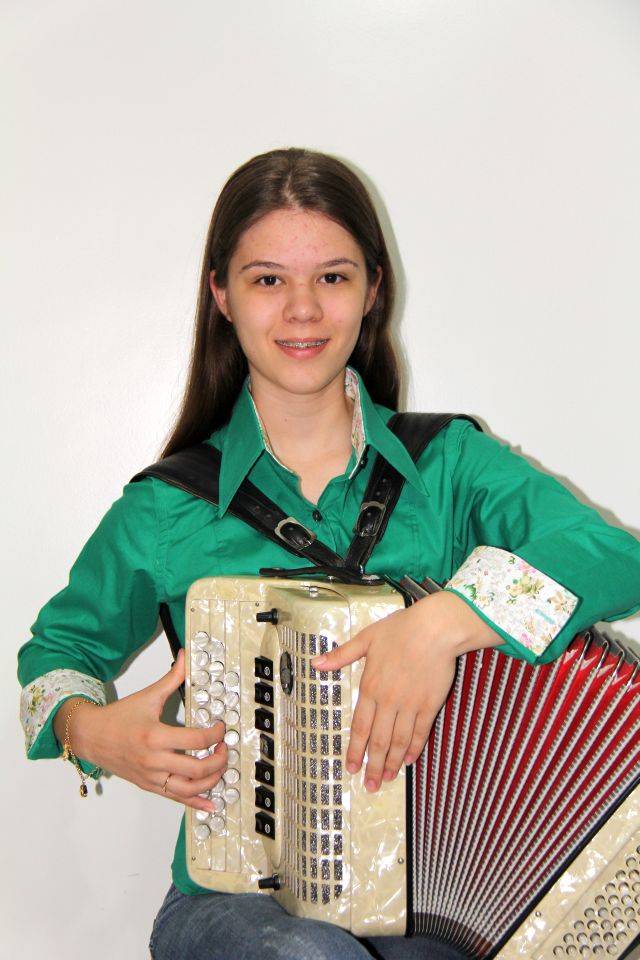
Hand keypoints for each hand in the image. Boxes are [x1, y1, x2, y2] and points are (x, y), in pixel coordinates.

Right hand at [66, 649, 226, 813]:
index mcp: (155, 736)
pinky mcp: (149, 786)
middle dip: (219, 759)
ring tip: (220, 768)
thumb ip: (172, 678)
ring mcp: (151, 777)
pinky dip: (196, 802)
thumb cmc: (118, 718)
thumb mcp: (147, 695)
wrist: (91, 737)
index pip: (196, 740)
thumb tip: (185, 657)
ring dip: (211, 781)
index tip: (221, 728)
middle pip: (197, 769)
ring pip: (189, 789)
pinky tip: (210, 803)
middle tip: (224, 748)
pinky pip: (176, 799)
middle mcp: (154, 760)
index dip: (216, 734)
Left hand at [310, 591, 497, 792]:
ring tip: (386, 779)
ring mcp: (410, 705)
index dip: (355, 750)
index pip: (359, 727)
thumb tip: (316, 663)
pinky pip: (420, 732)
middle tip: (369, 785)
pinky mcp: (430, 705)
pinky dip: (413, 749)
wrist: (435, 629)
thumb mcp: (366, 639)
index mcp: (370, 687)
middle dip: (372, 766)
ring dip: (391, 763)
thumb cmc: (401, 630)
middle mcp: (388, 701)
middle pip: (378, 741)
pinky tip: (408, 760)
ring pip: (398, 742)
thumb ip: (342, 655)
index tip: (351, 768)